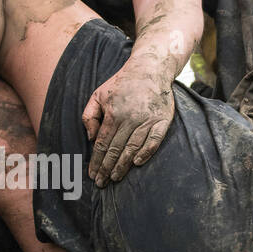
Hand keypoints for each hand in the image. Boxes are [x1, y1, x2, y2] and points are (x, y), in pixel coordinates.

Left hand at [81, 58, 173, 187]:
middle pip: (116, 149)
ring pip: (133, 148)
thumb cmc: (121, 83)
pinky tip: (138, 163)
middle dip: (107, 168)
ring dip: (124, 165)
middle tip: (102, 183)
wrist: (150, 68)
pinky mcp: (162, 120)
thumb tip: (90, 138)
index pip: (102, 144)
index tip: (92, 174)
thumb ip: (89, 116)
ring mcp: (148, 120)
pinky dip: (146, 152)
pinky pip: (154, 141)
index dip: (96, 161)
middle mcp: (130, 119)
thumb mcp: (98, 95)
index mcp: (113, 114)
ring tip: (115, 177)